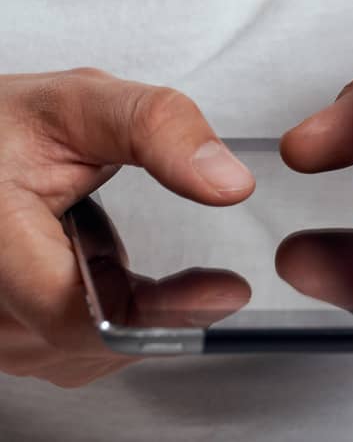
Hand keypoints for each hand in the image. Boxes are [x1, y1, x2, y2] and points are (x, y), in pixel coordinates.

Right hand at [0, 68, 254, 386]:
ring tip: (116, 249)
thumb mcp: (81, 102)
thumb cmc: (12, 125)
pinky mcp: (5, 337)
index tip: (228, 294)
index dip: (158, 312)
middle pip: (90, 339)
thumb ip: (156, 127)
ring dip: (133, 313)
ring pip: (89, 352)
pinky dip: (113, 317)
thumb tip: (230, 184)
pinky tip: (109, 273)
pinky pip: (76, 349)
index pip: (71, 312)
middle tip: (212, 279)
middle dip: (157, 309)